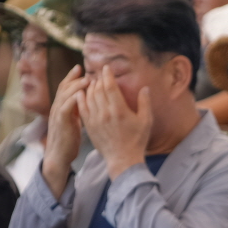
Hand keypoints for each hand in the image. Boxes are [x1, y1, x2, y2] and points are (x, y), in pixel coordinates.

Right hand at [42, 65, 88, 197]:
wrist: (59, 156)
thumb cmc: (68, 141)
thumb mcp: (73, 122)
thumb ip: (77, 110)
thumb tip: (87, 101)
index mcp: (61, 108)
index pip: (65, 88)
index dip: (72, 77)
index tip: (81, 68)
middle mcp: (57, 108)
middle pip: (64, 87)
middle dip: (73, 77)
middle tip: (82, 69)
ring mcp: (57, 115)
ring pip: (65, 95)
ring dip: (76, 86)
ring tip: (86, 79)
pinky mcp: (61, 123)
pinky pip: (65, 107)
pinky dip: (72, 99)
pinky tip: (81, 94)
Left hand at [76, 65, 151, 179]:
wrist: (123, 160)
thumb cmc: (137, 141)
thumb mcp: (146, 121)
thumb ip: (145, 103)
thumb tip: (145, 88)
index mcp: (119, 110)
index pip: (109, 86)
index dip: (107, 75)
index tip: (106, 68)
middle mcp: (105, 113)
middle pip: (97, 89)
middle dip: (98, 79)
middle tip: (100, 74)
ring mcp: (95, 120)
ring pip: (88, 97)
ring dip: (90, 87)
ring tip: (92, 82)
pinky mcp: (89, 126)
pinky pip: (82, 108)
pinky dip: (81, 98)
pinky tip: (81, 93)